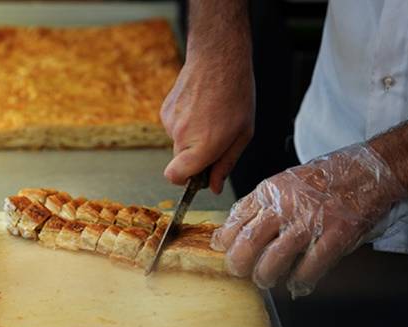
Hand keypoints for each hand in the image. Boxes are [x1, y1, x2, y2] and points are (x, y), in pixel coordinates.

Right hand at [160, 57, 253, 193]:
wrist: (218, 58)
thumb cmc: (235, 94)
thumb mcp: (243, 134)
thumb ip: (226, 164)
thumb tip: (214, 187)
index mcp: (203, 145)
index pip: (175, 177)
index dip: (184, 181)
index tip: (198, 175)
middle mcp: (182, 136)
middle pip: (180, 162)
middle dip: (195, 157)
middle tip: (216, 138)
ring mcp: (170, 122)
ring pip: (178, 143)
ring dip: (192, 137)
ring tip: (211, 116)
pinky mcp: (165, 110)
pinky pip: (174, 127)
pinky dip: (186, 122)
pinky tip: (200, 107)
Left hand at [210, 144, 407, 296]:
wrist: (368, 170)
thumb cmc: (325, 178)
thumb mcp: (284, 182)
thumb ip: (260, 204)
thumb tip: (232, 229)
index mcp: (270, 191)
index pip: (236, 218)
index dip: (224, 239)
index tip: (221, 250)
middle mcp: (286, 205)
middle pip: (249, 242)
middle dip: (238, 263)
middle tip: (238, 271)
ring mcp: (311, 221)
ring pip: (274, 259)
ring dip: (265, 275)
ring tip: (265, 279)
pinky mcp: (335, 235)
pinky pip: (310, 266)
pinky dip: (300, 280)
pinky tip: (297, 283)